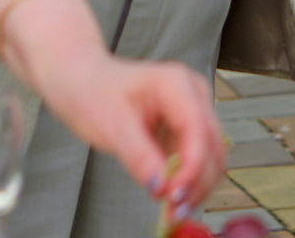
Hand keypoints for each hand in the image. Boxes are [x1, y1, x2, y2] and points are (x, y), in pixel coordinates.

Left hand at [34, 53, 225, 219]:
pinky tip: (172, 198)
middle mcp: (192, 95)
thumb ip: (139, 157)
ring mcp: (192, 111)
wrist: (82, 81)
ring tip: (172, 210)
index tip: (174, 196)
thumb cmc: (94, 92)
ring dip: (197, 186)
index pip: (198, 130)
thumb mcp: (112, 125)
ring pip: (211, 156)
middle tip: (174, 213)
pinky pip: (197, 159)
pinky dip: (189, 181)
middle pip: (212, 146)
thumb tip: (162, 189)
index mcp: (177, 84)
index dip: (192, 168)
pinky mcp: (186, 128)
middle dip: (197, 182)